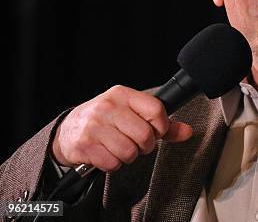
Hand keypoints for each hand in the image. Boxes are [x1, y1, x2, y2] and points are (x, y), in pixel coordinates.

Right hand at [51, 85, 192, 171]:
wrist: (69, 129)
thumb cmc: (107, 120)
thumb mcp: (132, 113)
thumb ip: (161, 123)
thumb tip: (188, 132)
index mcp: (122, 94)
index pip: (155, 109)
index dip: (161, 126)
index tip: (155, 132)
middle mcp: (108, 107)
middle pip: (145, 135)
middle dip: (145, 146)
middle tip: (136, 144)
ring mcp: (94, 126)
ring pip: (129, 152)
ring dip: (128, 156)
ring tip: (119, 148)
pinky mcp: (84, 145)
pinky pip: (113, 163)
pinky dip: (113, 164)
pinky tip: (106, 154)